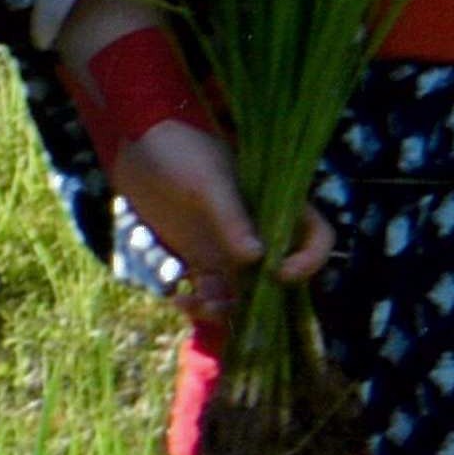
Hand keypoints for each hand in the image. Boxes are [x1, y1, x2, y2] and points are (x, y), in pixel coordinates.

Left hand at [114, 118, 291, 319]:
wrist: (137, 147)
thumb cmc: (181, 151)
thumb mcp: (209, 181)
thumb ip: (232, 217)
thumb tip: (257, 258)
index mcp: (278, 205)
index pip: (316, 238)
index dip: (309, 260)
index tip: (280, 272)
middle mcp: (261, 231)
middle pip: (281, 276)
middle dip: (264, 298)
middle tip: (230, 300)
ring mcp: (230, 247)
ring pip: (243, 291)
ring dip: (226, 307)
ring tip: (197, 304)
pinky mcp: (199, 258)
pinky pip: (209, 291)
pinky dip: (198, 302)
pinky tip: (178, 299)